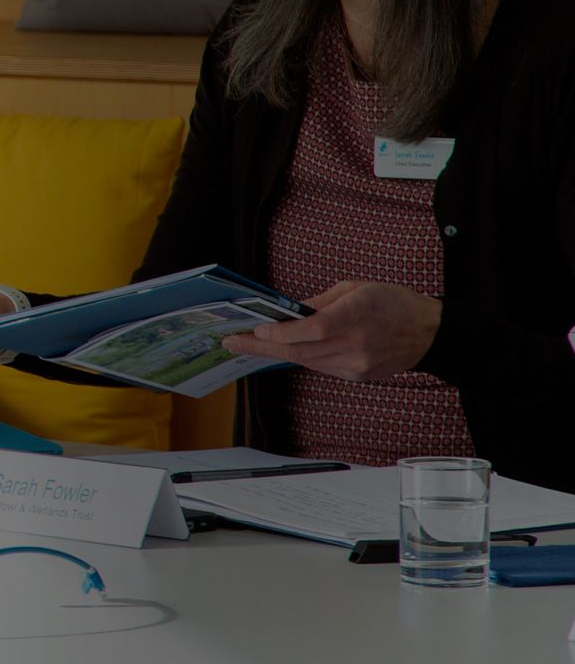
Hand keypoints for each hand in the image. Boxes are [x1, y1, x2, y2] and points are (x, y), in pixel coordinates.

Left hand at [230, 280, 440, 380]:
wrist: (430, 333)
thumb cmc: (394, 303)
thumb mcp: (357, 288)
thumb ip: (321, 301)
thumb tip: (289, 312)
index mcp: (357, 313)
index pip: (312, 329)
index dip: (281, 332)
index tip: (257, 330)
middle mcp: (356, 343)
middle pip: (300, 350)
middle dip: (262, 347)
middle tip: (232, 342)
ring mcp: (357, 364)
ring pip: (306, 361)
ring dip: (275, 353)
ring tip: (247, 345)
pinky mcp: (357, 375)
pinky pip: (319, 366)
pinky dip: (300, 356)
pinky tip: (282, 349)